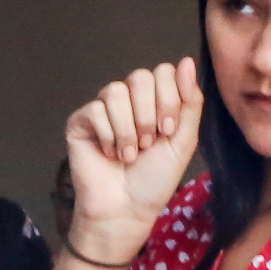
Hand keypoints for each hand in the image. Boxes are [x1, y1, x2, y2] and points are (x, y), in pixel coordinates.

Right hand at [60, 59, 201, 263]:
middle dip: (148, 114)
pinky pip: (95, 110)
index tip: (168, 130)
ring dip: (128, 129)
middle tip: (148, 144)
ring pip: (115, 91)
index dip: (168, 98)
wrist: (126, 209)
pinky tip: (110, 154)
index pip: (163, 71)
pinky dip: (108, 136)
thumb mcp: (183, 141)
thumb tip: (186, 60)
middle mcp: (129, 100)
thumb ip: (190, 101)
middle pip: (140, 77)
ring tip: (130, 154)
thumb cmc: (155, 179)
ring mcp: (103, 109)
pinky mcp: (81, 121)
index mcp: (155, 101)